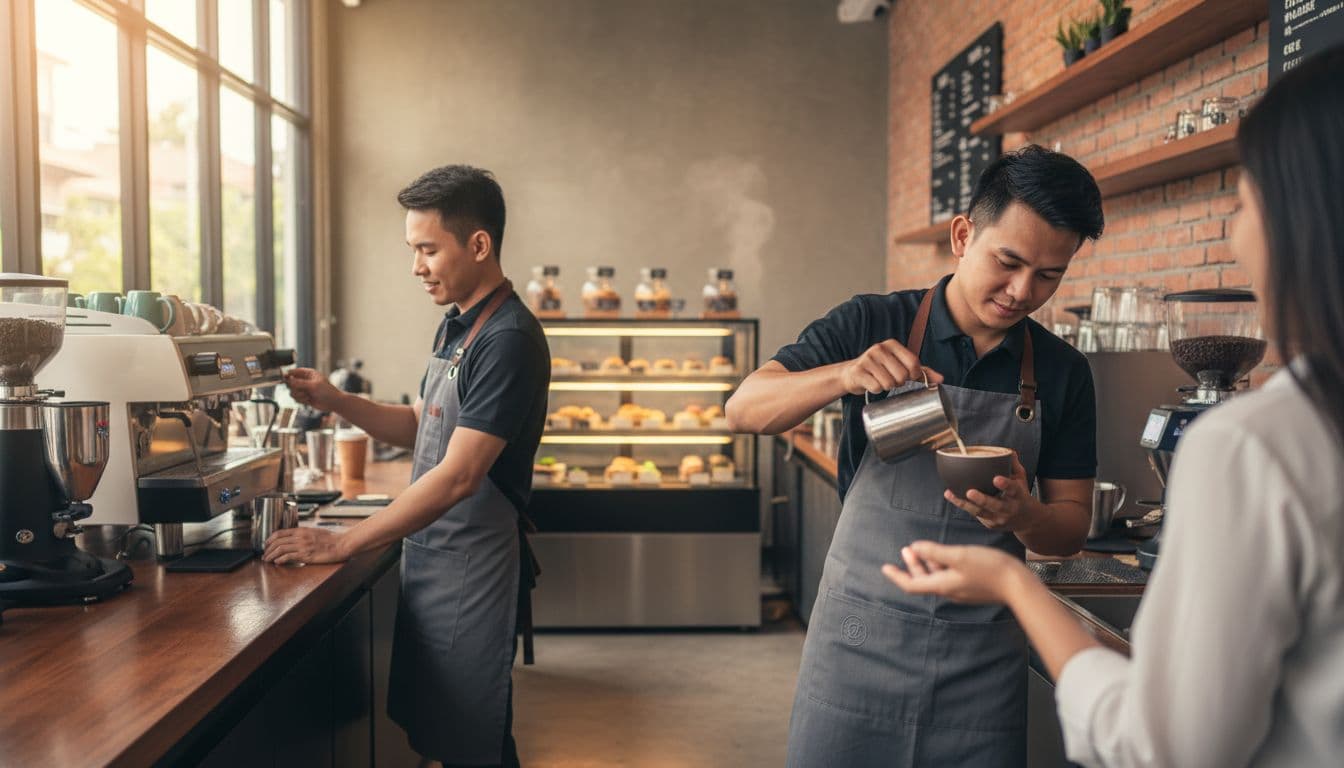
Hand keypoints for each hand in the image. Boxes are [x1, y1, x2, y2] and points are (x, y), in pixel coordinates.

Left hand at [262, 526, 349, 564]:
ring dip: (271, 555)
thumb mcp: (315, 532)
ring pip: (280, 549)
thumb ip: (304, 534)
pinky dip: (280, 560)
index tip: (266, 545)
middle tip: (265, 555)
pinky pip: (288, 557)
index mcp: (301, 530)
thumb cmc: (331, 539)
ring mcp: (302, 546)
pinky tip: (277, 562)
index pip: (279, 533)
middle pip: (277, 542)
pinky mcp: (306, 555)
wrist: (341, 544)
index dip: (269, 539)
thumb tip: (295, 539)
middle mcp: (300, 537)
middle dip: (268, 549)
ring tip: (267, 560)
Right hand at [283, 367, 344, 411]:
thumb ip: (300, 383)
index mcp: (309, 374)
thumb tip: (289, 380)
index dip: (288, 374)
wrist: (333, 403)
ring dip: (299, 395)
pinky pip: (296, 399)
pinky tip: (308, 400)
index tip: (285, 378)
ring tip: (307, 396)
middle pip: (291, 383)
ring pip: (292, 392)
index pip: (294, 371)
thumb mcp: (313, 385)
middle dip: (295, 388)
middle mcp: (305, 380)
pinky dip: (301, 400)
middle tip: (302, 390)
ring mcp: (304, 389)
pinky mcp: (304, 397)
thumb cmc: (327, 391)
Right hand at [839, 340, 943, 395]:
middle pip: (902, 375)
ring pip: (888, 383)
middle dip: (899, 383)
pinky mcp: (858, 371)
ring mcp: (867, 359)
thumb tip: (941, 380)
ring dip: (887, 387)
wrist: (852, 374)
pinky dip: (876, 390)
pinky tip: (871, 384)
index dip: (914, 375)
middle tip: (892, 380)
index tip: (908, 377)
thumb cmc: (881, 370)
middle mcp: (879, 348)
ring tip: (881, 381)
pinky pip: (876, 387)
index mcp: (892, 344)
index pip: (913, 362)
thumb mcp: (901, 366)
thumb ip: (921, 371)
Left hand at [881, 540, 1025, 603]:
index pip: (912, 584)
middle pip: (924, 580)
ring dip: (926, 563)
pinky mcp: (973, 586)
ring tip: (919, 548)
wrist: (1019, 585)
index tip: (884, 568)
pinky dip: (941, 565)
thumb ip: (934, 552)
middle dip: (912, 565)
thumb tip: (914, 548)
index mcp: (943, 585)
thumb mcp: (958, 555)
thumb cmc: (989, 568)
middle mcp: (950, 591)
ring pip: (937, 577)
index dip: (897, 576)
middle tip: (904, 550)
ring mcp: (962, 590)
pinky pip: (950, 576)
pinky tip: (944, 554)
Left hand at [944, 451, 1035, 531]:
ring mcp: (999, 519)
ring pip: (979, 512)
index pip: (1012, 489)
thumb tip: (1008, 450)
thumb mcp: (1021, 479)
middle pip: (994, 505)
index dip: (1005, 484)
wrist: (1028, 521)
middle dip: (982, 499)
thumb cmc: (1021, 495)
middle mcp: (1009, 509)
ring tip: (949, 493)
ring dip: (963, 503)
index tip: (996, 479)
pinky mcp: (990, 524)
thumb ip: (1014, 465)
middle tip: (970, 492)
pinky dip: (963, 505)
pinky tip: (952, 496)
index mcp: (1018, 496)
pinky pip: (975, 514)